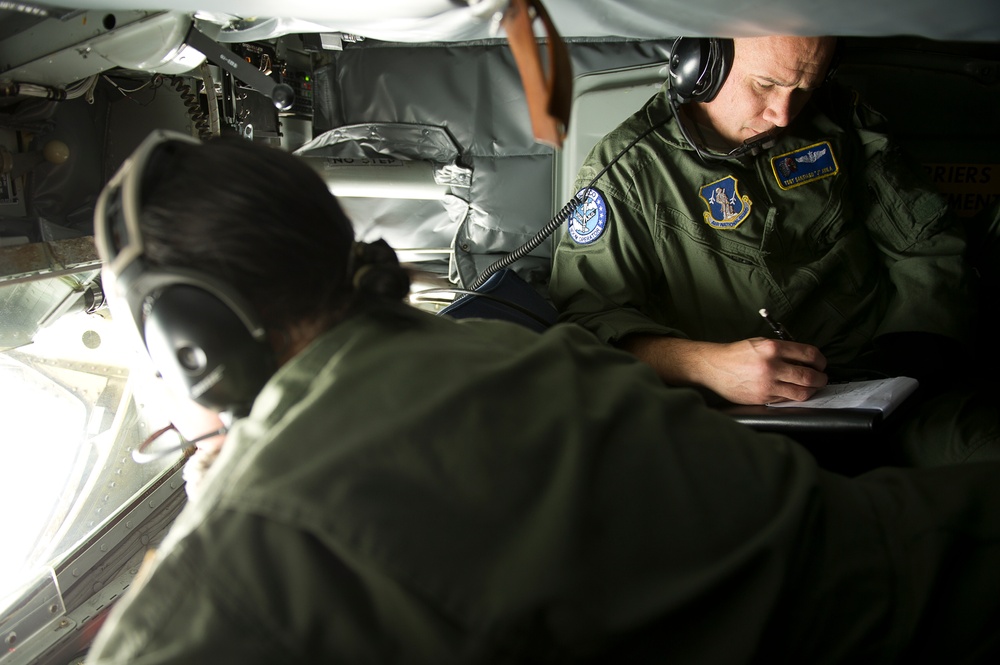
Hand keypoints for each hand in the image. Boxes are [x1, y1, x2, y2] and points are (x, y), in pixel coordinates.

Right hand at [620, 334, 828, 404]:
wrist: (714, 367)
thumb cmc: (737, 353)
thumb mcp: (760, 342)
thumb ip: (782, 349)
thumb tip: (805, 358)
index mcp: (773, 347)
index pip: (809, 354)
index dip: (821, 360)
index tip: (822, 363)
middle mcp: (772, 365)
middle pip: (810, 375)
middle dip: (821, 378)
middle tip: (822, 377)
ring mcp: (767, 384)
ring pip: (802, 392)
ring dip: (812, 390)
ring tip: (812, 387)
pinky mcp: (762, 398)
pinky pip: (787, 399)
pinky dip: (794, 396)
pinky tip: (793, 392)